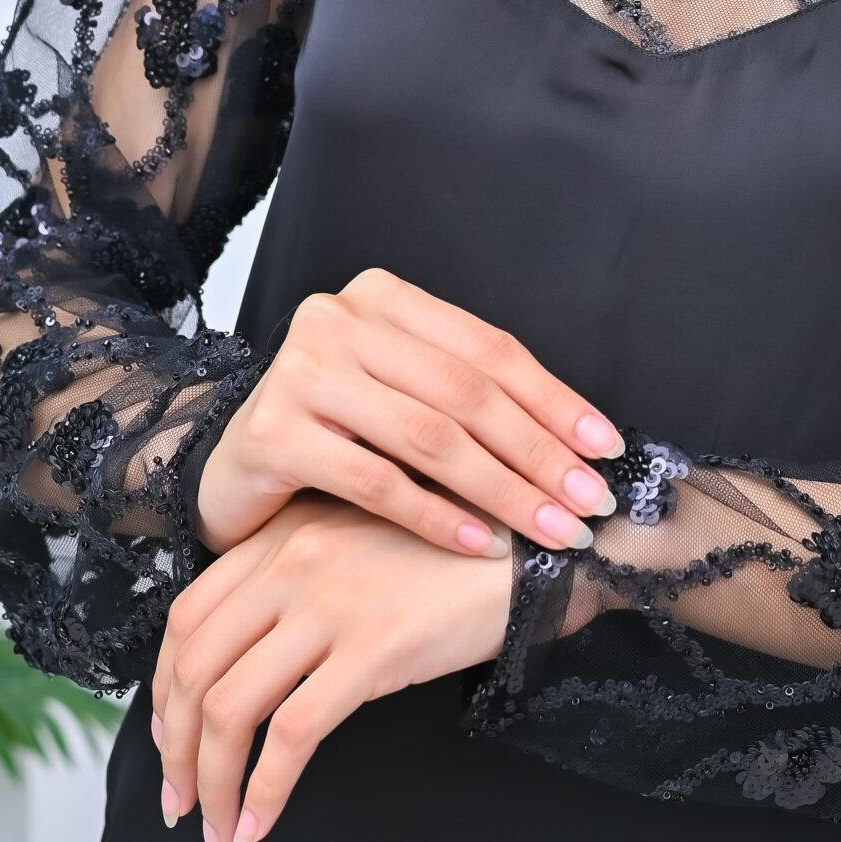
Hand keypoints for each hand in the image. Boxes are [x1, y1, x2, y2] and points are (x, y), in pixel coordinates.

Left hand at [151, 494, 514, 841]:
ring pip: (232, 708)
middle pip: (195, 670)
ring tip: (218, 831)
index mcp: (283, 535)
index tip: (170, 742)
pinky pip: (293, 736)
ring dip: (213, 785)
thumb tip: (245, 667)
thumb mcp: (358, 547)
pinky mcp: (373, 649)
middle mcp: (293, 562)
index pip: (186, 618)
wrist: (532, 548)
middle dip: (176, 753)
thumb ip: (299, 582)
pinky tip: (262, 823)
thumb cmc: (449, 556)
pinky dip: (265, 791)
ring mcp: (330, 604)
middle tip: (181, 805)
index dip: (163, 691)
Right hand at [195, 268, 621, 557]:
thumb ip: (471, 398)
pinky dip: (439, 517)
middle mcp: (336, 318)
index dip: (555, 399)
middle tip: (592, 503)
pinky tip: (484, 544)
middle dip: (540, 453)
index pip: (488, 348)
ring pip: (428, 437)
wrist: (233, 470)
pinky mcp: (272, 434)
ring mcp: (299, 372)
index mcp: (382, 296)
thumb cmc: (339, 434)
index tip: (607, 448)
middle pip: (465, 393)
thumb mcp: (404, 395)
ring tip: (552, 531)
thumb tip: (584, 440)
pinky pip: (377, 482)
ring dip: (503, 490)